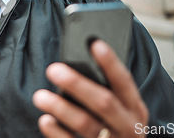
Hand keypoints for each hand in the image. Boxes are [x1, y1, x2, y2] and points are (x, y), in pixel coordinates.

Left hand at [32, 40, 147, 137]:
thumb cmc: (115, 126)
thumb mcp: (122, 109)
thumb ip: (107, 89)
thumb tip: (77, 63)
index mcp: (134, 108)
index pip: (124, 81)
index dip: (110, 63)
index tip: (95, 43)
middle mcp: (127, 126)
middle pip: (103, 102)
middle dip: (77, 84)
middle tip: (53, 69)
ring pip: (85, 124)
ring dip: (60, 108)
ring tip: (39, 96)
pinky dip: (57, 132)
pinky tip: (45, 119)